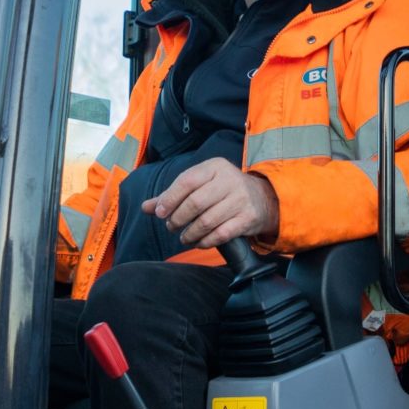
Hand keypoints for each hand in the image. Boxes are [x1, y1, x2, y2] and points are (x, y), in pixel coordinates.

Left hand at [142, 158, 278, 248]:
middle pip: (195, 203)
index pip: (187, 181)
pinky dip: (206, 241)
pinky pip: (221, 234)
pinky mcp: (248, 218)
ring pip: (207, 221)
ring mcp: (241, 199)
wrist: (263, 199)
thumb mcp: (201, 185)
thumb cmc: (223, 191)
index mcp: (215, 167)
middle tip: (171, 227)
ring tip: (184, 237)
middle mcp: (229, 180)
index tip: (159, 213)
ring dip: (190, 233)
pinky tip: (199, 242)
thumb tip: (146, 207)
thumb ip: (173, 195)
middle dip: (178, 218)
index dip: (170, 198)